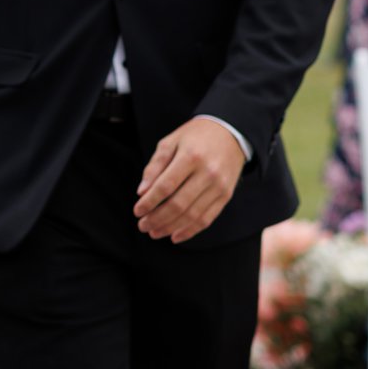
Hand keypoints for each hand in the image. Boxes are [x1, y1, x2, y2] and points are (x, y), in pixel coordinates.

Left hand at [134, 118, 245, 242]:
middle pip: (178, 204)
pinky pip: (207, 219)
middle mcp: (207, 173)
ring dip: (170, 227)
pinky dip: (190, 231)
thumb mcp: (171, 142)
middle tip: (143, 225)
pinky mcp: (226, 195)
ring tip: (154, 233)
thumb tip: (142, 192)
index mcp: (191, 157)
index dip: (149, 202)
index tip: (137, 211)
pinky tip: (175, 236)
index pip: (166, 186)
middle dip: (157, 219)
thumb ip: (155, 166)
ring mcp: (219, 186)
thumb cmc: (194, 137)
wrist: (230, 132)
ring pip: (192, 215)